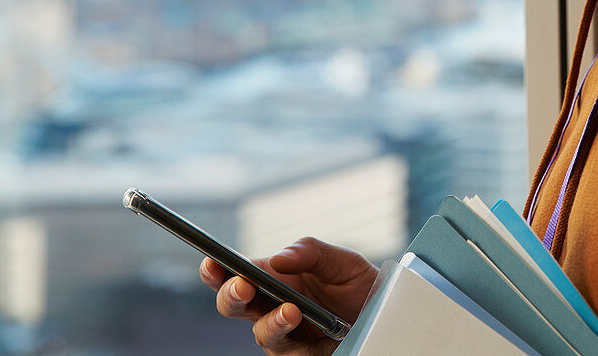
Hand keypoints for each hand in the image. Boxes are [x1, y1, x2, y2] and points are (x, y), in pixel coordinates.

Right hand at [200, 237, 378, 355]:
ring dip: (272, 322)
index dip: (215, 270)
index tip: (212, 263)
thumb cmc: (356, 283)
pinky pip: (292, 355)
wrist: (385, 313)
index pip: (233, 273)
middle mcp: (270, 308)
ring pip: (260, 334)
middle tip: (244, 286)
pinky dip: (300, 345)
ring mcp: (283, 335)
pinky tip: (314, 335)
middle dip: (231, 296)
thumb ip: (309, 252)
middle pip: (234, 306)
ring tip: (291, 311)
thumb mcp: (340, 260)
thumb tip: (279, 260)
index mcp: (272, 278)